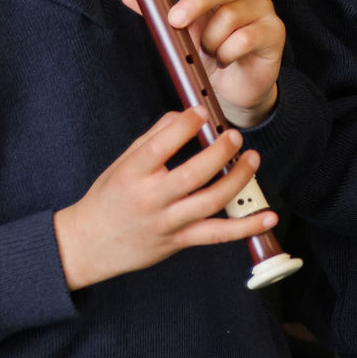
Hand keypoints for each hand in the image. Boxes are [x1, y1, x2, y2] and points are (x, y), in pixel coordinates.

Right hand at [51, 112, 272, 289]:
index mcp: (132, 175)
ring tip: (252, 159)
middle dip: (220, 152)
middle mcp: (150, 200)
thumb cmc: (107, 199)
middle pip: (192, 175)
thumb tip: (185, 115)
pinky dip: (246, 226)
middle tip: (235, 135)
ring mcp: (167, 223)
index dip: (184, 127)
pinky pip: (218, 235)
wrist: (88, 245)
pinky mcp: (180, 242)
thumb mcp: (121, 162)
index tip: (202, 112)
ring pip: (210, 202)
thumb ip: (154, 138)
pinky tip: (268, 215)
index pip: (160, 148)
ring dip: (238, 179)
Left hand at [121, 0, 281, 125]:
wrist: (233, 87)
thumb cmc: (209, 51)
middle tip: (176, 22)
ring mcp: (262, 9)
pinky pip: (244, 38)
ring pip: (229, 16)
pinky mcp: (274, 32)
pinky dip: (226, 53)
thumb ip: (157, 11)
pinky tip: (225, 58)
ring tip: (210, 51)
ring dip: (210, 40)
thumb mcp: (181, 30)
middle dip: (194, 4)